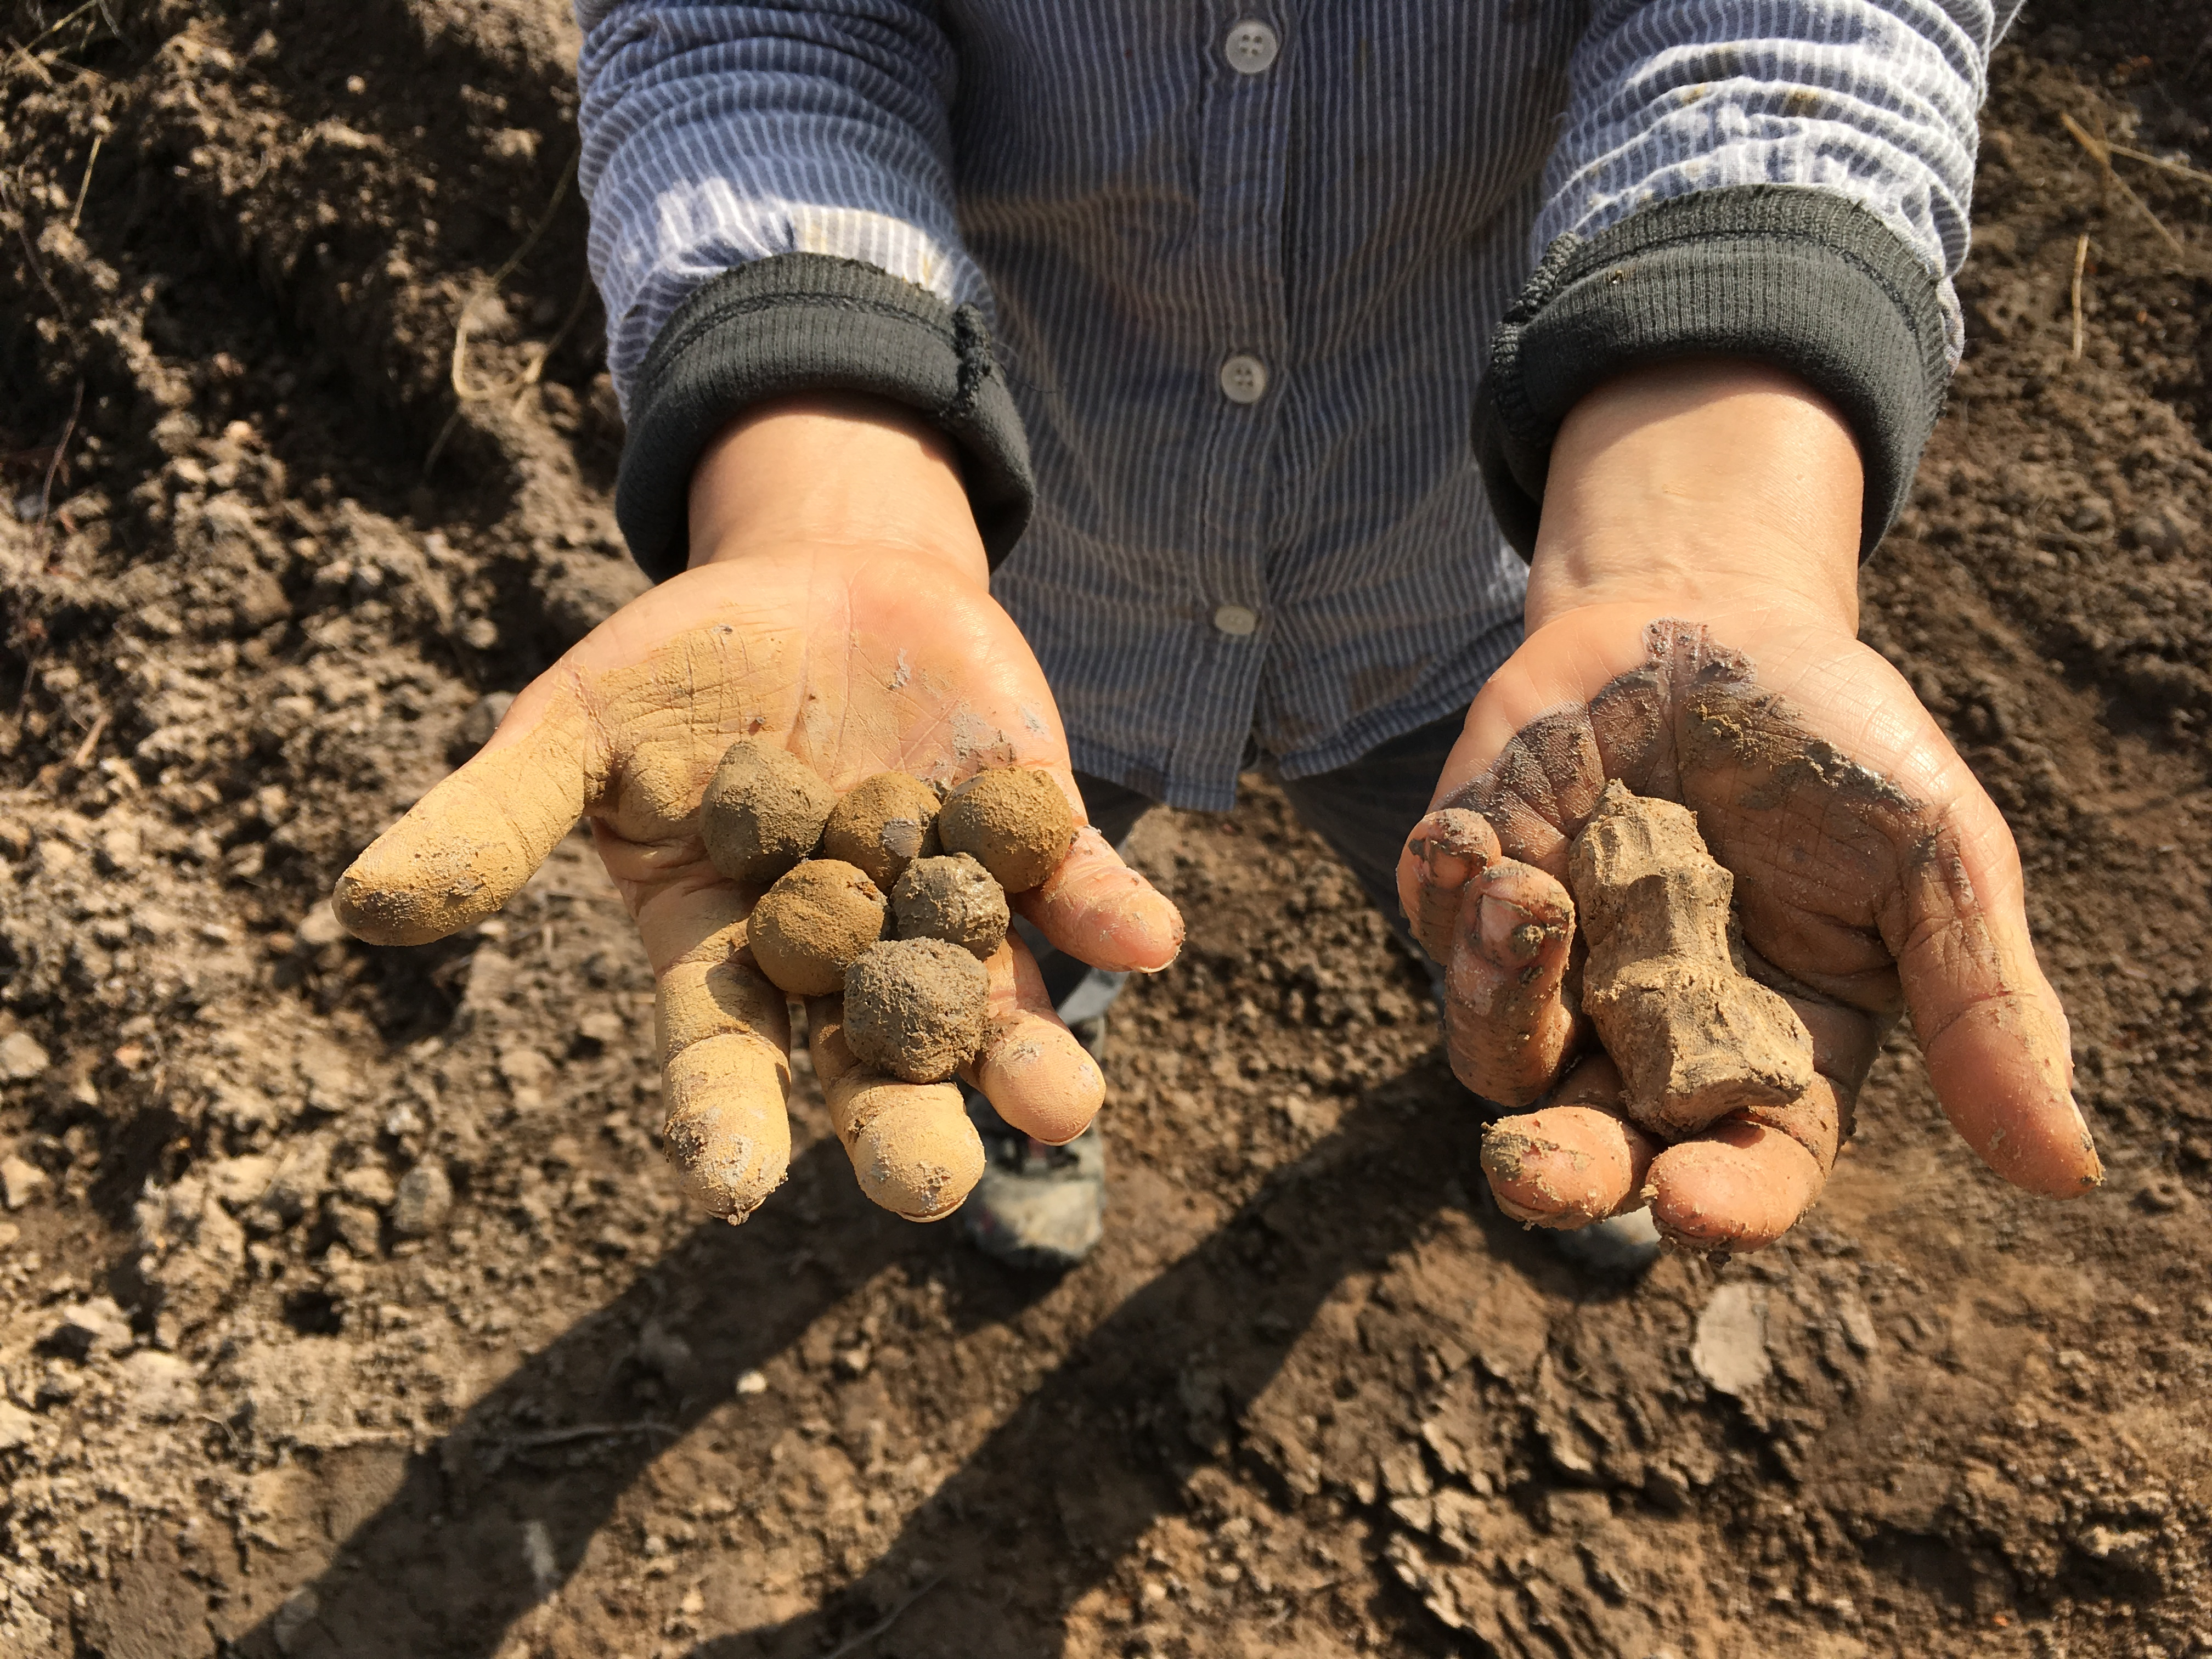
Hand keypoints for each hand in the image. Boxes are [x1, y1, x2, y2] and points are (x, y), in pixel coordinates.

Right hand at [334, 395, 1182, 1223]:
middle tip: (932, 1189)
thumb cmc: (678, 671)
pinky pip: (1074, 888)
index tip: (727, 1188)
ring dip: (1030, 1056)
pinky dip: (1108, 912)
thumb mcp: (576, 730)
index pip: (718, 1054)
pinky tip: (1149, 937)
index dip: (722, 1116)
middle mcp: (845, 959)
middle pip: (870, 1064)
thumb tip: (360, 907)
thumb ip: (498, 821)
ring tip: (1063, 1107)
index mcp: (726, 955)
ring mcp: (944, 904)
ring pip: (989, 1005)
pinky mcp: (1030, 834)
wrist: (816, 582)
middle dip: (902, 1126)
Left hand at [1399, 360, 2099, 1251]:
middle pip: (1597, 1147)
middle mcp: (1653, 1035)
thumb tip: (2067, 1170)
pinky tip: (1482, 838)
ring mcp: (1556, 968)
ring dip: (1498, 997)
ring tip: (1527, 898)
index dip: (1724, 1197)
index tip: (1688, 1201)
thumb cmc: (1835, 741)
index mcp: (1775, 1052)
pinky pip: (1440, 932)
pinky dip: (1451, 899)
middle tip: (1529, 1167)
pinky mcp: (1473, 891)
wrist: (1714, 617)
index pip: (1750, 1166)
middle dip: (1561, 1170)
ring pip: (1497, 1051)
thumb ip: (1982, 1006)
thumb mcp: (1935, 856)